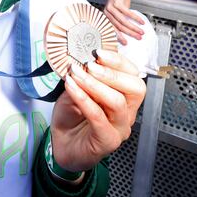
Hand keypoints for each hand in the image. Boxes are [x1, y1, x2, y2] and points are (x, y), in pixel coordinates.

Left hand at [50, 49, 144, 171]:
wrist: (61, 145)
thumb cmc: (72, 116)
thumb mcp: (77, 88)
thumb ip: (84, 75)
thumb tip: (81, 57)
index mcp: (125, 96)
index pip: (133, 75)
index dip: (119, 61)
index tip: (99, 52)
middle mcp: (128, 112)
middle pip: (135, 88)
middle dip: (112, 73)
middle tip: (91, 64)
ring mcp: (120, 128)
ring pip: (117, 102)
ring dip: (95, 84)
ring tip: (77, 74)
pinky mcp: (108, 140)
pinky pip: (98, 117)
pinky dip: (83, 99)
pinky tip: (71, 87)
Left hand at [104, 0, 146, 44]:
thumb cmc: (120, 0)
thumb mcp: (119, 12)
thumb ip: (121, 21)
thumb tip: (128, 33)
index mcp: (105, 17)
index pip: (111, 29)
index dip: (119, 37)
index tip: (126, 43)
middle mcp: (106, 13)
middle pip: (119, 26)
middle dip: (130, 33)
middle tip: (138, 37)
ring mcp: (110, 7)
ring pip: (123, 21)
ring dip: (134, 27)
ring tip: (141, 31)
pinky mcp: (116, 2)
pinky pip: (127, 13)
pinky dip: (135, 18)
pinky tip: (141, 21)